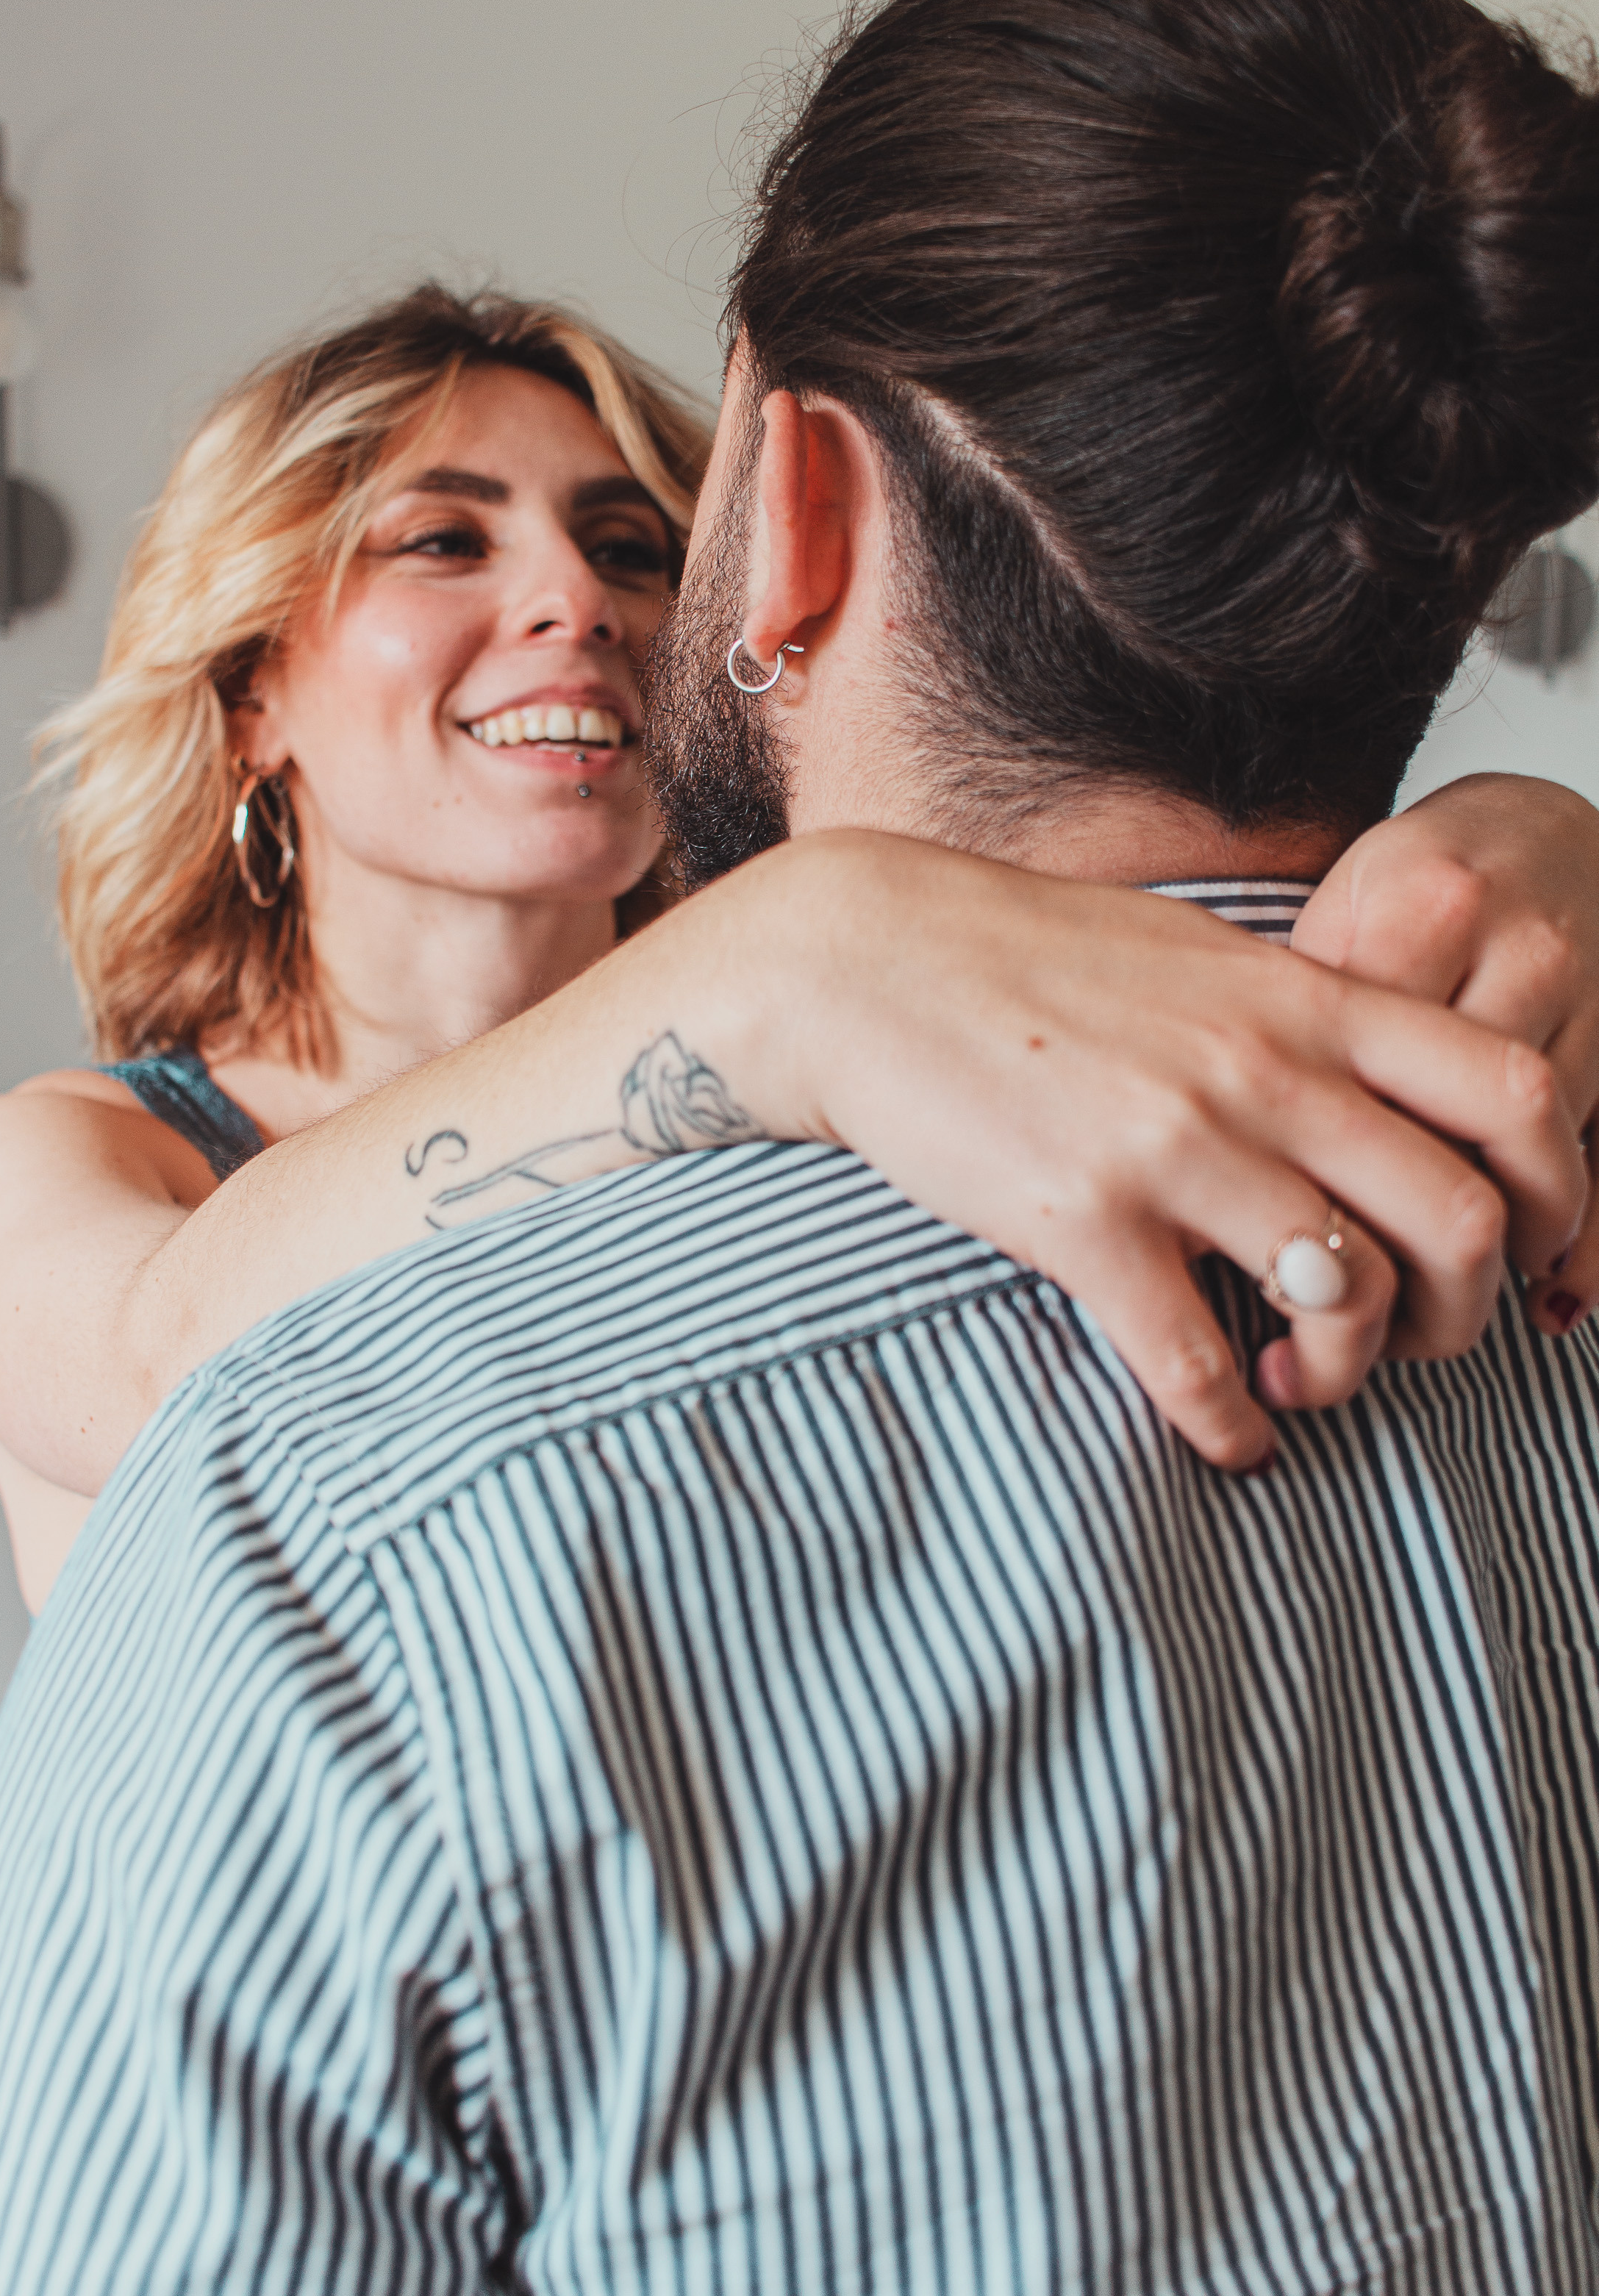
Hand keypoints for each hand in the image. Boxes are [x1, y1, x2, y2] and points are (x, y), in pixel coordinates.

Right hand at [757, 833, 1582, 1472]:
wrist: (862, 960)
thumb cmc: (1026, 960)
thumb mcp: (1197, 958)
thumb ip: (1301, 1020)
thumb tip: (1378, 1097)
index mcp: (1306, 1000)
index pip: (1511, 1091)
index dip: (1559, 1191)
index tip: (1522, 1248)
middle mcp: (1263, 1071)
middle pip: (1458, 1220)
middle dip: (1462, 1314)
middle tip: (1411, 1340)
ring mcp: (1175, 1146)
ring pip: (1343, 1300)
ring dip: (1346, 1374)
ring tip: (1301, 1379)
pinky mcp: (1081, 1220)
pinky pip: (1196, 1365)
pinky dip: (1233, 1426)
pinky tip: (1224, 1432)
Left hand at [1297, 775, 1598, 1343]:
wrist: (1545, 829)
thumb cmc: (1418, 884)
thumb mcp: (1344, 915)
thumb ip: (1301, 1008)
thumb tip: (1233, 1135)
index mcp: (1422, 908)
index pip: (1364, 1064)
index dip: (1316, 1158)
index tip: (1270, 1235)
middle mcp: (1518, 950)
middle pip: (1455, 1118)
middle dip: (1401, 1227)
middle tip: (1350, 1306)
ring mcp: (1591, 1000)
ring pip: (1539, 1152)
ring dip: (1487, 1247)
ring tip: (1421, 1315)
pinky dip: (1586, 1243)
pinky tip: (1551, 1300)